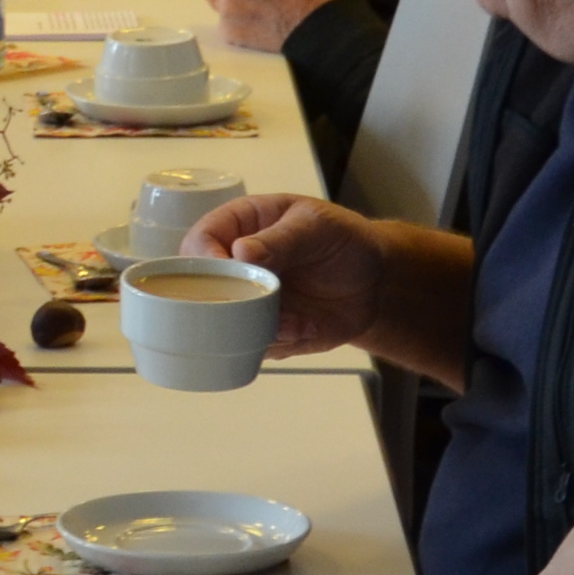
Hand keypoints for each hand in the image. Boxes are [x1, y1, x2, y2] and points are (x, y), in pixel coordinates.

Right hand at [183, 192, 395, 356]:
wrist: (374, 283)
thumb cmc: (343, 240)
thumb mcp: (317, 227)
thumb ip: (281, 239)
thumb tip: (239, 251)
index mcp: (238, 227)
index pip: (200, 241)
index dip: (205, 260)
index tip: (229, 274)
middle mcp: (233, 267)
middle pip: (199, 289)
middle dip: (225, 304)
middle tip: (259, 308)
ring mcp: (245, 302)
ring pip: (224, 324)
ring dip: (257, 328)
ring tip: (299, 323)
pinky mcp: (261, 332)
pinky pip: (252, 347)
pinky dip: (280, 342)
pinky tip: (309, 328)